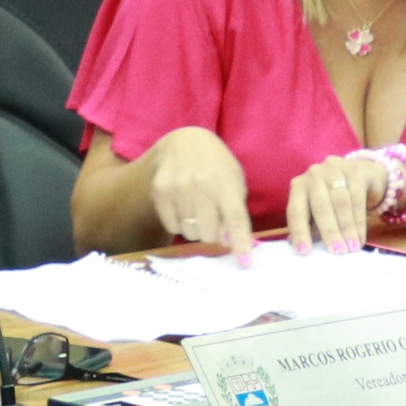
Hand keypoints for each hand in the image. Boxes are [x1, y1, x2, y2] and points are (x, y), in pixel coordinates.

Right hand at [141, 128, 253, 254]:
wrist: (184, 142)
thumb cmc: (216, 165)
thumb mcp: (234, 181)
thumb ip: (235, 211)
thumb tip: (227, 242)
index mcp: (226, 183)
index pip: (235, 218)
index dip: (241, 243)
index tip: (244, 263)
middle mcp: (201, 185)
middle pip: (209, 233)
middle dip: (213, 233)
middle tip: (212, 219)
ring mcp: (178, 188)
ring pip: (190, 232)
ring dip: (196, 227)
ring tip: (196, 208)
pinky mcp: (160, 191)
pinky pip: (172, 226)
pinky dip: (179, 222)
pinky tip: (182, 204)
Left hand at [286, 153, 393, 251]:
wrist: (363, 175)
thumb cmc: (335, 200)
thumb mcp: (320, 214)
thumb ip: (310, 228)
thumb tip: (299, 248)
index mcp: (299, 186)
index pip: (295, 210)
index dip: (299, 231)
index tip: (304, 252)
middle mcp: (313, 174)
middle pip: (320, 205)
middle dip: (329, 231)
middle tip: (337, 252)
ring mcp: (334, 169)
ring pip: (340, 202)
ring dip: (347, 228)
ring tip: (351, 248)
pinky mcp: (355, 170)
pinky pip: (357, 198)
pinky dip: (359, 221)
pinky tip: (360, 237)